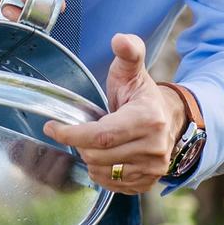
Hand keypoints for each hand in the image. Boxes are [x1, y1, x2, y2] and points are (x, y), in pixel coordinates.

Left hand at [41, 33, 181, 195]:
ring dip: (90, 159)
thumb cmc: (143, 97)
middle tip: (79, 131)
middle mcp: (154, 147)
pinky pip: (113, 185)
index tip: (51, 127)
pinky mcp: (149, 182)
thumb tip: (119, 39)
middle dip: (80, 144)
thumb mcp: (133, 72)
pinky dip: (102, 173)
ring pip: (103, 172)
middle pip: (98, 156)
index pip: (101, 135)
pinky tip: (105, 157)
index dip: (72, 134)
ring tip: (95, 143)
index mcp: (148, 119)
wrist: (172, 120)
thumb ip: (128, 52)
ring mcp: (153, 168)